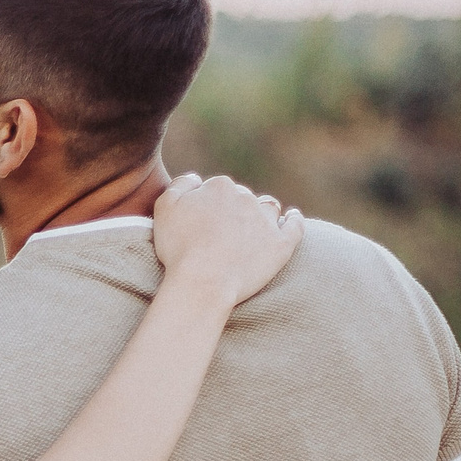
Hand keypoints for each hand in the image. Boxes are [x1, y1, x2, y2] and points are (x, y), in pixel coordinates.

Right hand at [152, 173, 302, 307]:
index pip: (216, 189)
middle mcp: (246, 197)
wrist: (203, 281)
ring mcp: (266, 220)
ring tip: (255, 225)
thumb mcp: (165, 208)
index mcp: (219, 187)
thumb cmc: (179, 247)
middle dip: (234, 209)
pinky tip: (293, 217)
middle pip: (241, 198)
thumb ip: (180, 185)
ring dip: (263, 212)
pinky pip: (295, 225)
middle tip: (222, 232)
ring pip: (269, 207)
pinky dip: (294, 219)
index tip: (202, 222)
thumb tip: (196, 178)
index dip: (208, 205)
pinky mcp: (281, 243)